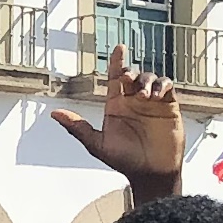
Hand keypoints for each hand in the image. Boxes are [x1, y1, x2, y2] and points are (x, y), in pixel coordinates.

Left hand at [45, 50, 182, 185]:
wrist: (151, 174)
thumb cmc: (125, 161)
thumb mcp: (98, 145)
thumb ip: (78, 128)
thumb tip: (54, 114)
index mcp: (116, 105)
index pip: (115, 77)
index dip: (117, 61)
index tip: (119, 48)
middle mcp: (133, 101)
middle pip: (133, 75)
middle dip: (131, 72)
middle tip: (128, 79)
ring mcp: (151, 103)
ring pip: (150, 78)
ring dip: (147, 81)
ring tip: (144, 97)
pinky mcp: (168, 107)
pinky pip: (167, 87)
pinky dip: (162, 85)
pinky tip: (156, 96)